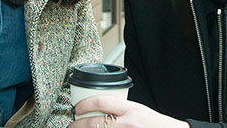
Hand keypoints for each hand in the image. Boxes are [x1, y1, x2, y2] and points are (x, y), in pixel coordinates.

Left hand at [69, 96, 188, 127]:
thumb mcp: (138, 110)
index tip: (77, 107)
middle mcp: (128, 123)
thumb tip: (100, 108)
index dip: (84, 104)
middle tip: (71, 124)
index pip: (101, 102)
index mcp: (131, 109)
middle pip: (94, 122)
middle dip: (77, 124)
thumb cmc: (155, 124)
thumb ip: (121, 109)